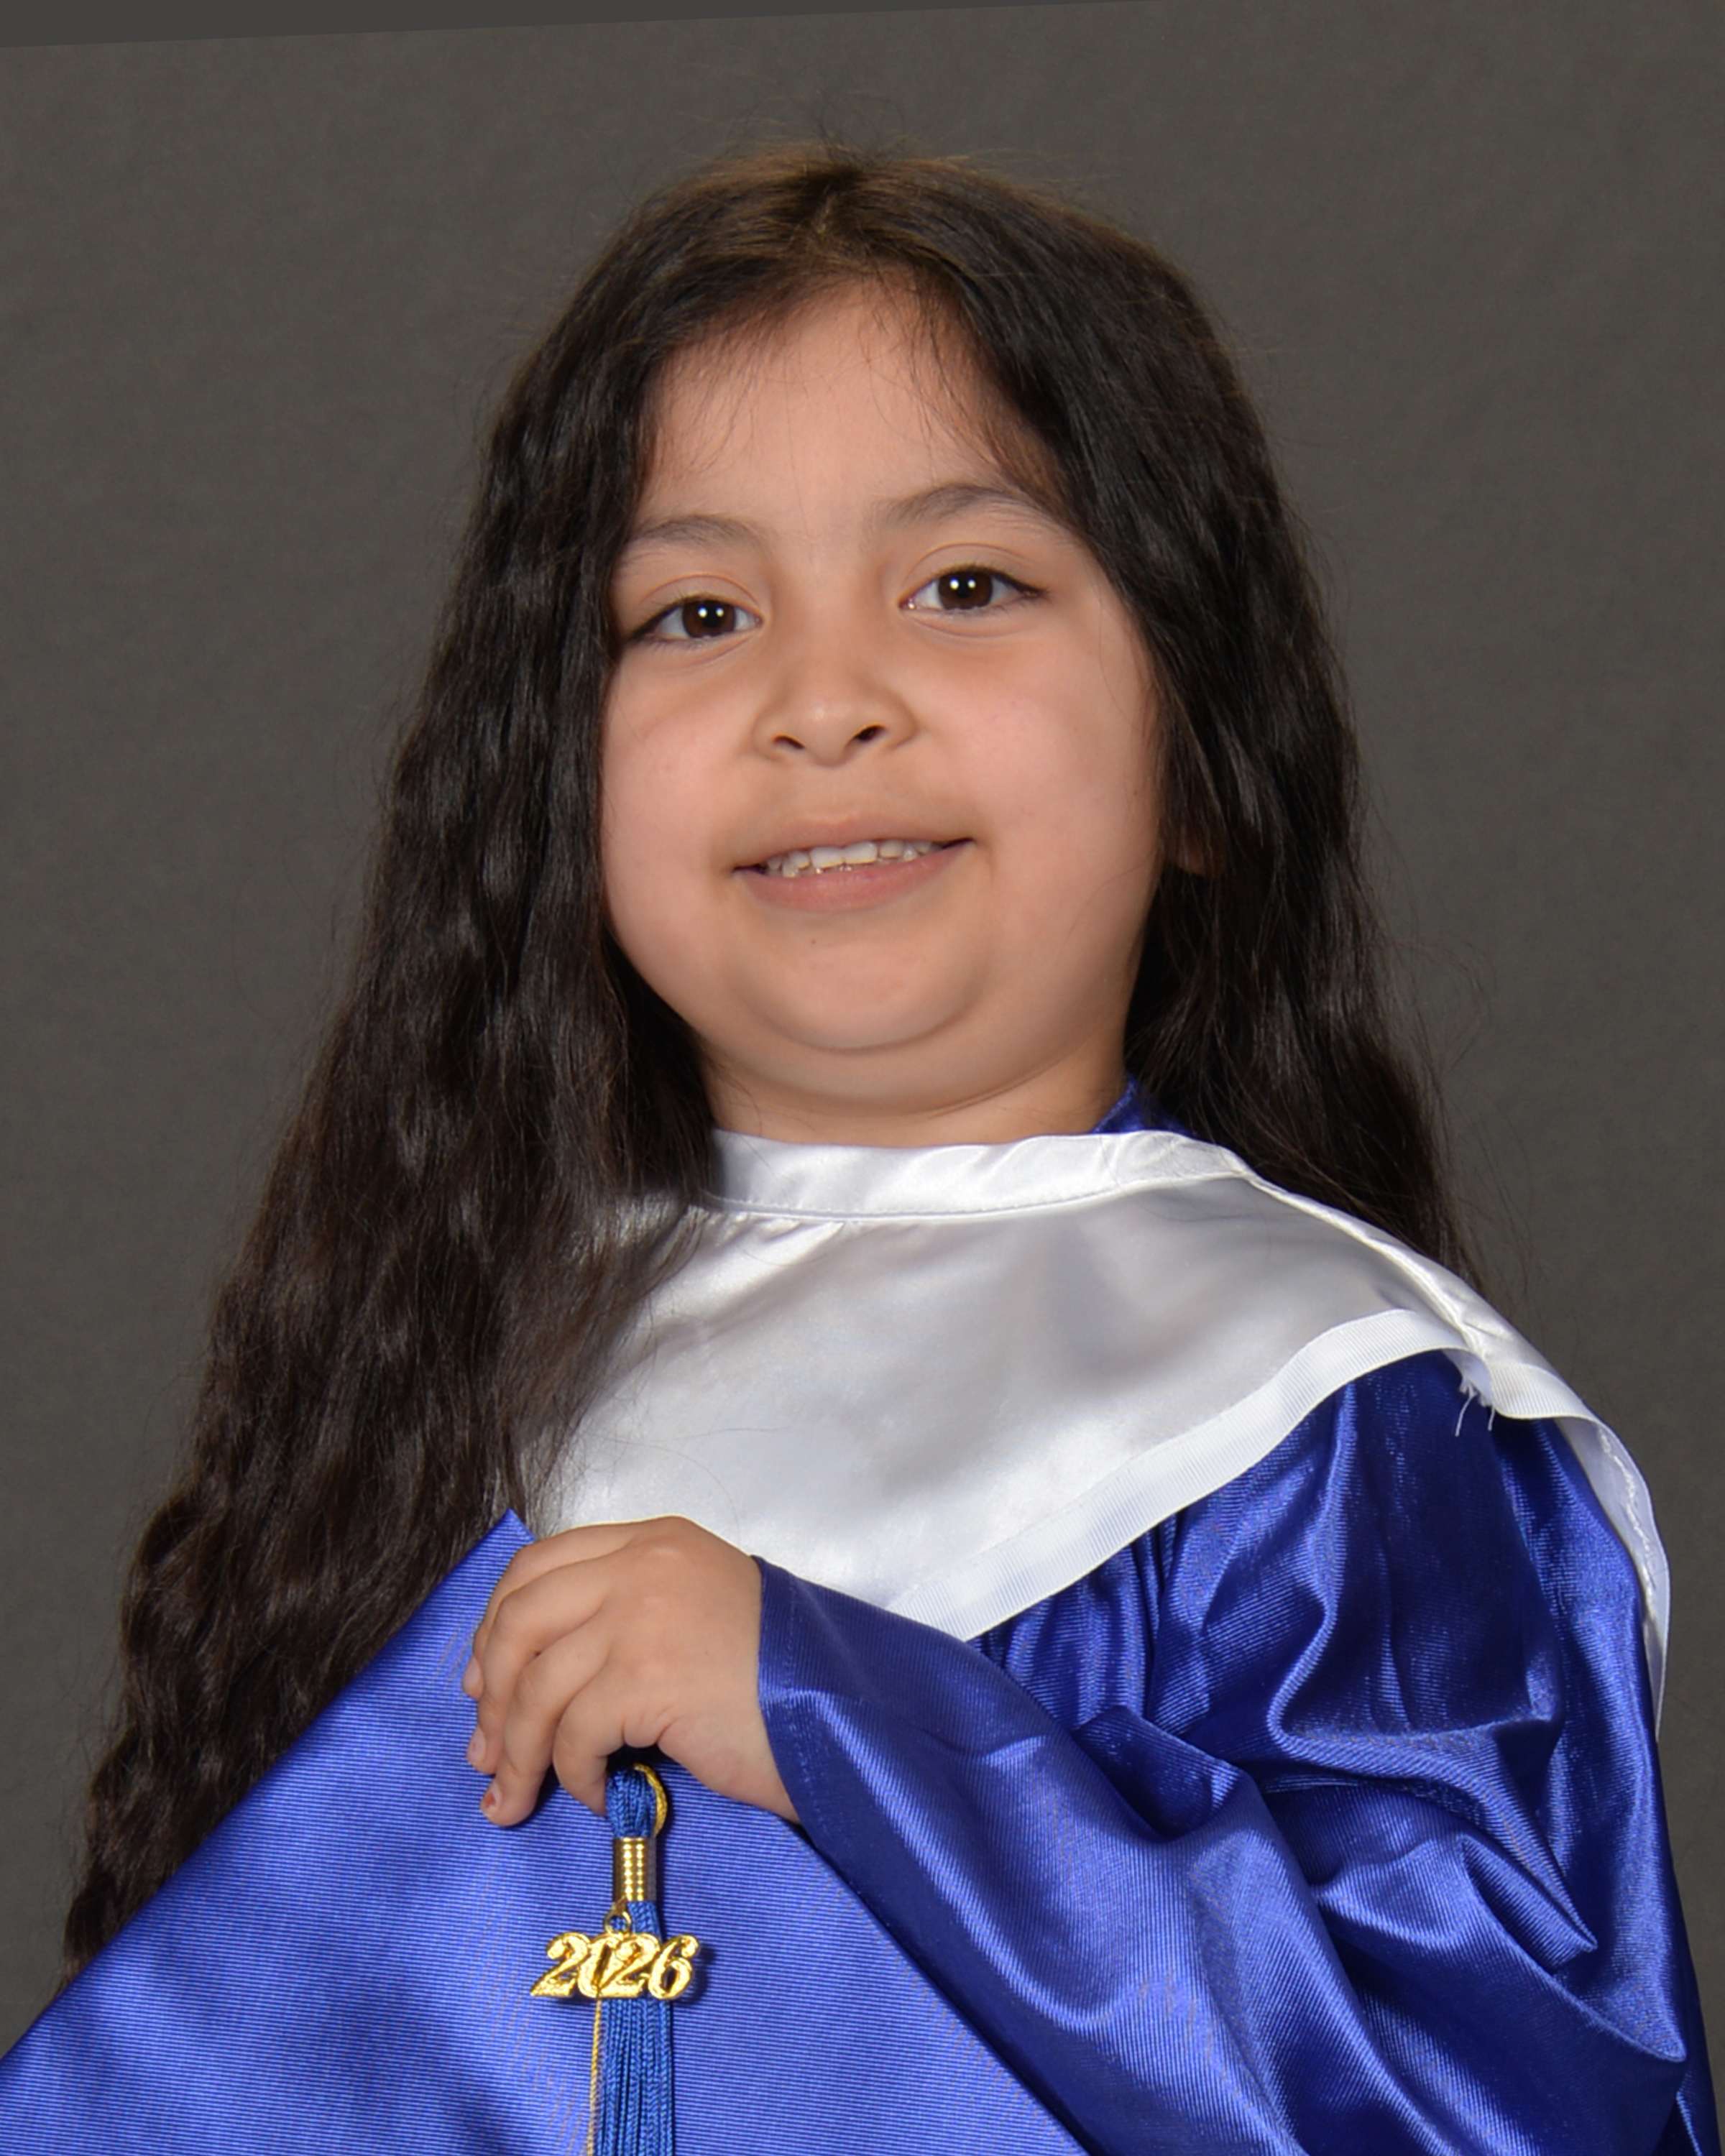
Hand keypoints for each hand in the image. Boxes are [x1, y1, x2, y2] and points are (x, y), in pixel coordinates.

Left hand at [461, 1516, 796, 1825]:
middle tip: (487, 1753)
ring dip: (517, 1753)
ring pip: (535, 1684)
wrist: (845, 1709)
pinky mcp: (648, 1676)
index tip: (483, 1684)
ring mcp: (643, 1615)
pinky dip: (570, 1775)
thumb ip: (630, 1615)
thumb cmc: (777, 1677)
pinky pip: (573, 1734)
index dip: (495, 1627)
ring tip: (515, 1799)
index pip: (538, 1564)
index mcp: (654, 1541)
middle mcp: (643, 1564)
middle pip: (519, 1618)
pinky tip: (596, 1797)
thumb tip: (536, 1677)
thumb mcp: (699, 1614)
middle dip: (490, 1695)